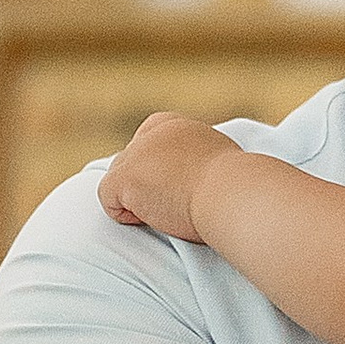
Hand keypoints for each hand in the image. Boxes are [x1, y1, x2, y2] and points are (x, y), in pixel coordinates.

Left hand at [99, 113, 230, 242]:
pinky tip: (156, 217)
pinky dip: (127, 216)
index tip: (178, 188)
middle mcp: (153, 133)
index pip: (148, 145)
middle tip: (177, 202)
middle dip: (146, 187)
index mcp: (177, 126)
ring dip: (139, 201)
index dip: (156, 172)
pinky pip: (109, 201)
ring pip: (119, 183)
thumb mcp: (216, 164)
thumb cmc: (234, 189)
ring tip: (171, 208)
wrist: (232, 194)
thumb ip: (193, 163)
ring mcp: (136, 153)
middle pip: (131, 165)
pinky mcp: (125, 176)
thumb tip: (192, 179)